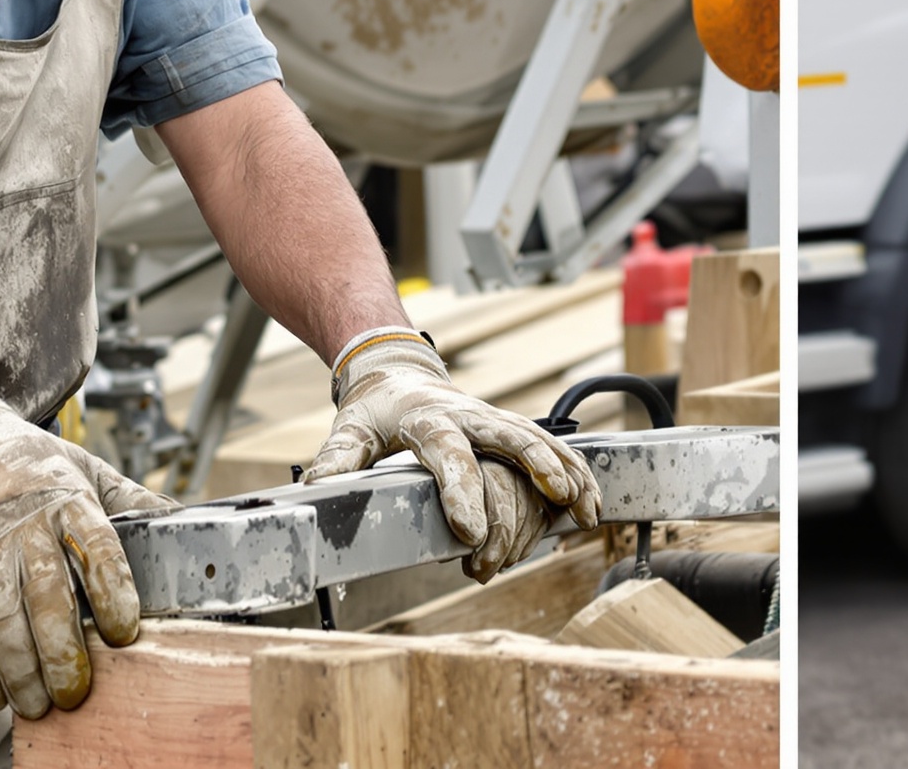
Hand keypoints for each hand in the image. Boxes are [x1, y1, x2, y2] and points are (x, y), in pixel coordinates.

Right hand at [0, 373, 176, 718]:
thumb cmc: (29, 463)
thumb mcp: (86, 470)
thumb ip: (134, 503)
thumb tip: (193, 526)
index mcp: (64, 499)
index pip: (96, 547)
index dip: (114, 593)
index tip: (125, 636)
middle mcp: (14, 522)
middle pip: (39, 596)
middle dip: (56, 654)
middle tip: (70, 697)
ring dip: (3, 668)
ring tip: (22, 703)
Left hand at [303, 335, 600, 579]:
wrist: (398, 373)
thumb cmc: (375, 409)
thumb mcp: (351, 430)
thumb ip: (339, 459)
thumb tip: (315, 489)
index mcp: (428, 419)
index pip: (449, 455)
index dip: (461, 492)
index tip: (470, 533)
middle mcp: (469, 416)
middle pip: (511, 437)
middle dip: (538, 468)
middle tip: (560, 500)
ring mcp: (494, 421)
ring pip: (539, 441)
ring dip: (566, 473)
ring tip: (586, 510)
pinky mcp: (510, 430)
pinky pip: (551, 447)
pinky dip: (575, 470)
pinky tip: (592, 500)